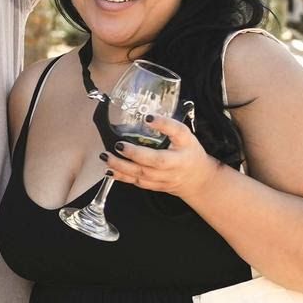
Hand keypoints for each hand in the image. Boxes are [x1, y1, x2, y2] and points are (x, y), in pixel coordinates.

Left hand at [103, 113, 225, 203]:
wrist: (196, 179)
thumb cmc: (189, 153)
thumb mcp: (185, 136)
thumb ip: (169, 126)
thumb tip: (147, 117)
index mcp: (185, 147)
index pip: (177, 134)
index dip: (164, 125)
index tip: (148, 118)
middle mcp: (175, 165)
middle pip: (156, 161)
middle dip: (135, 154)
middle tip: (119, 145)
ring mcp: (164, 178)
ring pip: (142, 175)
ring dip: (122, 166)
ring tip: (106, 156)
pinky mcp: (154, 186)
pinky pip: (137, 183)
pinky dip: (121, 177)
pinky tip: (109, 170)